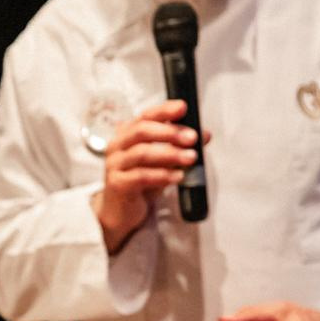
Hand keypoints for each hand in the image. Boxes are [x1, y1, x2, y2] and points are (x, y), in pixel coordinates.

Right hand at [90, 100, 207, 253]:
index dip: (164, 110)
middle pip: (142, 130)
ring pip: (142, 153)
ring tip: (190, 158)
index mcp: (127, 134)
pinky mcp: (117, 184)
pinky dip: (162, 175)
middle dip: (170, 132)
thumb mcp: (162, 162)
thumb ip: (180, 147)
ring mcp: (115, 165)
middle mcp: (118, 146)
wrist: (121, 212)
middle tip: (192, 138)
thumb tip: (204, 134)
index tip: (183, 108)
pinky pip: (140, 176)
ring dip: (170, 154)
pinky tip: (177, 176)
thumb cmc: (141, 183)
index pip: (146, 116)